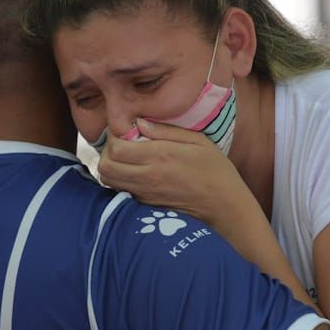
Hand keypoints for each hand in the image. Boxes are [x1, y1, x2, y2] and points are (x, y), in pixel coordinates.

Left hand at [96, 118, 256, 226]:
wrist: (224, 207)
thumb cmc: (215, 170)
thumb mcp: (197, 141)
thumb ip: (165, 130)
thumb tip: (138, 123)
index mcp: (159, 156)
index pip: (116, 147)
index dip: (114, 135)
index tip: (127, 130)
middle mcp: (147, 176)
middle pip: (105, 165)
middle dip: (107, 150)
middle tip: (123, 143)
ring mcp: (144, 193)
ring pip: (108, 180)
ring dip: (111, 165)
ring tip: (127, 157)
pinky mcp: (146, 204)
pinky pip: (120, 189)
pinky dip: (119, 178)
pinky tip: (135, 171)